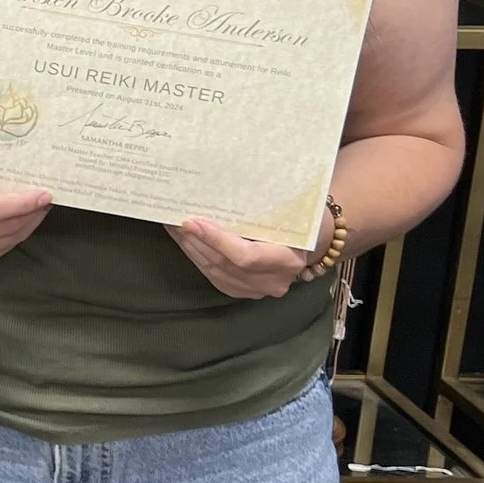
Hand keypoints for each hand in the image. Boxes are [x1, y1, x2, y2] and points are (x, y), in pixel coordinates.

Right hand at [0, 180, 50, 267]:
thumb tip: (26, 169)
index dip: (21, 204)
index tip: (43, 194)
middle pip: (4, 226)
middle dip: (31, 212)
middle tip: (46, 198)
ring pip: (9, 239)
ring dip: (29, 223)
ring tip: (39, 207)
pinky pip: (4, 248)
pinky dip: (19, 234)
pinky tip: (24, 220)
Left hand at [167, 217, 313, 299]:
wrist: (310, 240)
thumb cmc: (299, 218)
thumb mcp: (289, 211)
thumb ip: (261, 209)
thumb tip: (217, 190)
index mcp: (288, 259)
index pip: (246, 256)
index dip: (217, 240)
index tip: (192, 222)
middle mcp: (273, 280)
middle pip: (224, 264)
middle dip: (196, 241)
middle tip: (174, 219)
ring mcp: (258, 290)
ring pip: (215, 271)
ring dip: (191, 248)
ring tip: (174, 227)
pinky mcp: (243, 291)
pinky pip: (214, 276)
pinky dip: (197, 258)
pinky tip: (185, 241)